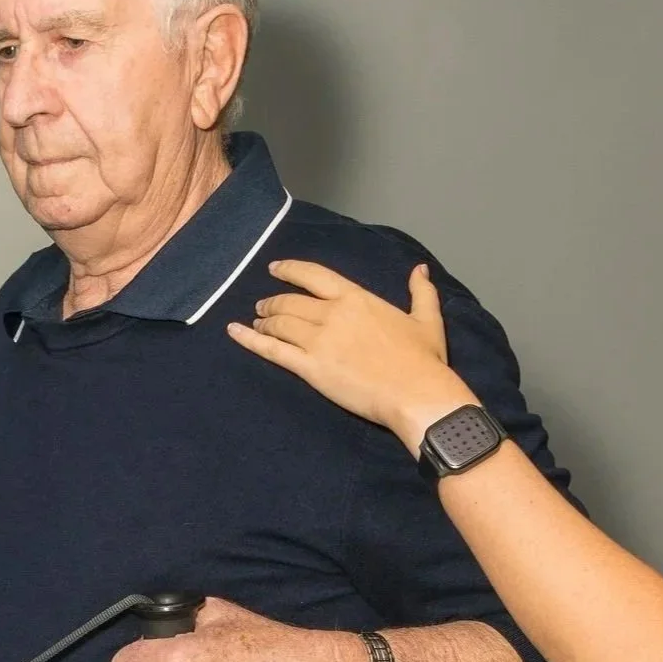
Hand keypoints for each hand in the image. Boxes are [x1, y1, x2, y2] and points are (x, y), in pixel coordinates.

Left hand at [227, 259, 474, 448]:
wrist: (416, 393)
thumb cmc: (424, 360)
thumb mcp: (427, 319)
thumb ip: (420, 291)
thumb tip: (420, 270)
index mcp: (356, 298)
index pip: (314, 275)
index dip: (290, 270)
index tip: (275, 268)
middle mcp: (332, 314)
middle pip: (290, 301)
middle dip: (272, 301)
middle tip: (261, 305)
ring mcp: (319, 341)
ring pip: (279, 324)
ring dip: (263, 321)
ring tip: (255, 322)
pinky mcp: (310, 369)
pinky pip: (273, 350)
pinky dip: (250, 339)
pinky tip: (235, 332)